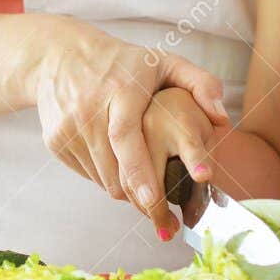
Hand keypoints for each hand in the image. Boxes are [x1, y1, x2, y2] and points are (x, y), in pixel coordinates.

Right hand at [29, 17, 228, 222]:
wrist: (60, 57)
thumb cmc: (123, 63)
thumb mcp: (163, 62)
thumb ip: (200, 84)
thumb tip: (223, 119)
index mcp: (120, 91)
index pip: (125, 136)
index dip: (138, 171)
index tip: (154, 201)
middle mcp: (89, 110)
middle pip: (115, 169)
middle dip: (142, 200)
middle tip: (167, 222)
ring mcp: (69, 128)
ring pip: (104, 179)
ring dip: (127, 189)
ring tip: (147, 185)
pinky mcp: (56, 142)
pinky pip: (90, 176)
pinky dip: (108, 178)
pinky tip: (119, 161)